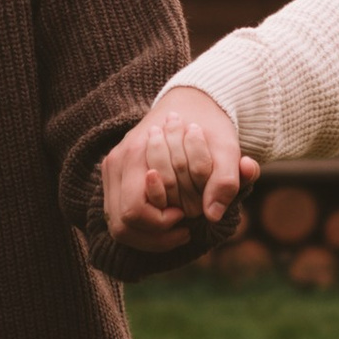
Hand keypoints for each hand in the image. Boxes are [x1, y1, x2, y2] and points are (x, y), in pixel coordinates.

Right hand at [104, 86, 260, 246]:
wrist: (192, 101)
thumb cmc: (209, 128)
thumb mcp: (227, 150)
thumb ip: (226, 180)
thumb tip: (212, 215)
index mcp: (136, 152)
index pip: (135, 210)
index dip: (162, 223)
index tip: (187, 216)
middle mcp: (117, 162)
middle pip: (122, 223)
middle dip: (156, 235)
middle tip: (185, 228)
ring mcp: (111, 171)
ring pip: (118, 226)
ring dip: (148, 237)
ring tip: (178, 230)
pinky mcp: (114, 178)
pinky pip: (119, 217)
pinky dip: (143, 229)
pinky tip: (168, 222)